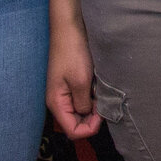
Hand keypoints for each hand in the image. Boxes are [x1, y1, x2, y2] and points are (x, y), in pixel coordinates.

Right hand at [48, 15, 99, 138]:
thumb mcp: (81, 81)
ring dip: (93, 107)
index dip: (89, 128)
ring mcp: (64, 93)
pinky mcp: (71, 85)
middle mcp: (58, 101)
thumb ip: (84, 103)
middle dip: (92, 118)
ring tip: (101, 94)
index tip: (102, 113)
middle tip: (104, 103)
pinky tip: (97, 87)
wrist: (69, 29)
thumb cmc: (73, 53)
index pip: (72, 131)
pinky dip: (92, 98)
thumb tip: (88, 114)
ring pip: (80, 112)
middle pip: (76, 123)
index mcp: (57, 103)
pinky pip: (82, 100)